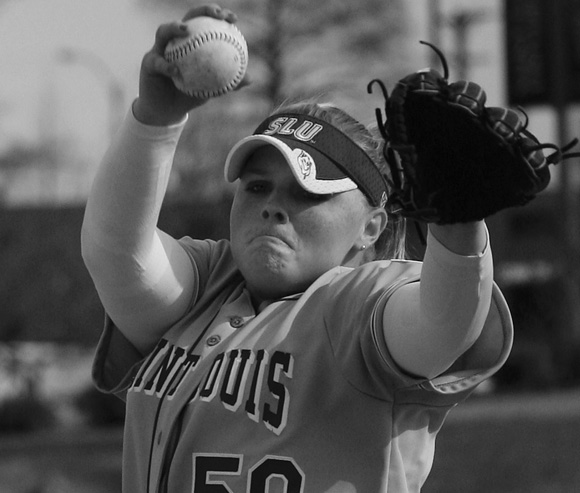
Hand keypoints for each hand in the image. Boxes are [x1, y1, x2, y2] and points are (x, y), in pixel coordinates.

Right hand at [133, 4, 239, 125]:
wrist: (168, 111)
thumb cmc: (189, 95)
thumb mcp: (211, 90)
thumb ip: (228, 84)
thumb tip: (250, 79)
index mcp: (190, 43)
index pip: (205, 23)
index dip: (218, 15)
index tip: (233, 19)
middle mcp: (174, 42)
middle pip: (187, 18)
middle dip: (201, 11)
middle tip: (216, 14)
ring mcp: (159, 50)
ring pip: (163, 32)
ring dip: (174, 27)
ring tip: (186, 30)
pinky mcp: (148, 63)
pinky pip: (158, 62)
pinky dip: (167, 66)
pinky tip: (176, 70)